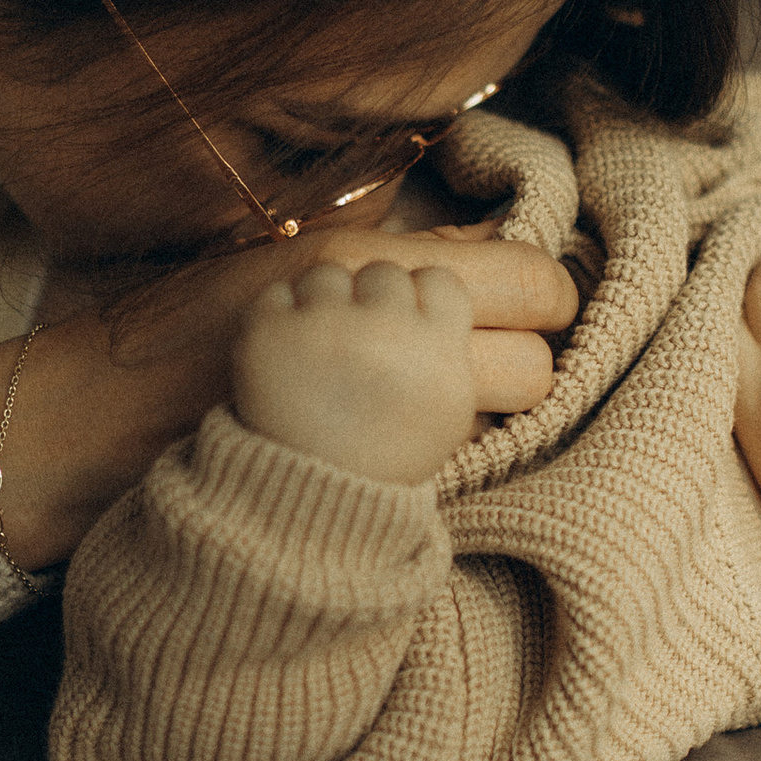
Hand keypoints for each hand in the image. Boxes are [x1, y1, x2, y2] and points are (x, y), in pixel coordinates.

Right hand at [0, 223, 571, 571]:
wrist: (89, 422)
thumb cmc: (176, 334)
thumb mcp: (278, 270)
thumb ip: (374, 264)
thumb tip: (474, 260)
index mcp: (366, 262)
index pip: (527, 278)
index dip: (544, 297)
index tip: (534, 308)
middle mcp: (385, 333)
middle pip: (538, 359)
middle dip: (532, 364)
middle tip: (502, 362)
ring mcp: (379, 411)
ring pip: (503, 420)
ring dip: (494, 413)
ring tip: (451, 405)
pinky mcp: (361, 475)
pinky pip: (451, 466)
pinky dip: (448, 453)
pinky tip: (408, 443)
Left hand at [232, 256, 481, 484]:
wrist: (304, 499)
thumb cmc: (382, 454)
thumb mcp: (448, 412)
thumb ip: (460, 342)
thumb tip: (493, 261)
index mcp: (440, 354)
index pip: (442, 280)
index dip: (425, 299)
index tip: (412, 323)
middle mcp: (386, 332)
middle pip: (388, 274)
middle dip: (376, 304)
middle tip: (364, 351)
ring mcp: (322, 326)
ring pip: (333, 273)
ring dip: (328, 305)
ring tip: (323, 358)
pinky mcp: (266, 330)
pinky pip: (281, 293)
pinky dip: (282, 321)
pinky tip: (289, 361)